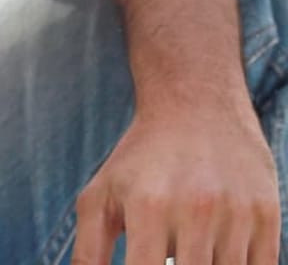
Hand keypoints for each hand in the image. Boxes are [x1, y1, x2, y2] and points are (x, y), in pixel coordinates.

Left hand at [71, 97, 280, 264]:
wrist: (196, 106)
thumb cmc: (141, 161)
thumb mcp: (101, 196)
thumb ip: (89, 252)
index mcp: (147, 207)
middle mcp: (193, 209)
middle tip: (168, 257)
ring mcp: (235, 214)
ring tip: (189, 247)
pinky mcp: (266, 215)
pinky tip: (217, 252)